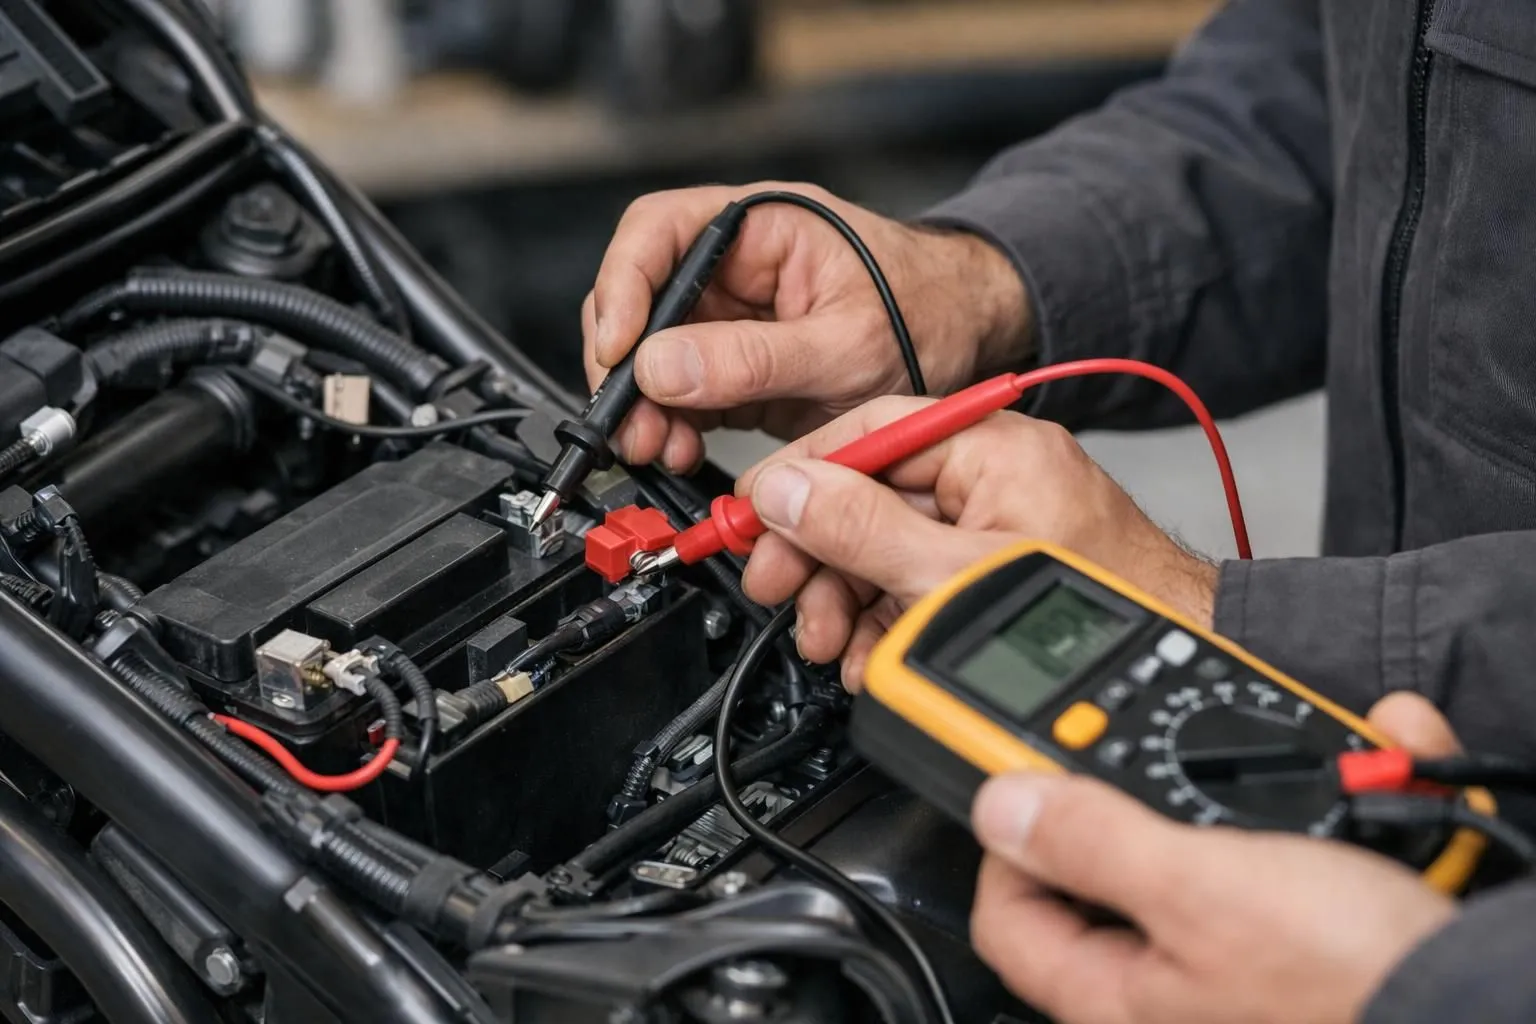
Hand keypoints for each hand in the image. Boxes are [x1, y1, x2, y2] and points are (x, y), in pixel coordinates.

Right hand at [584, 182, 1029, 472]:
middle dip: (626, 364)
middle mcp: (736, 266)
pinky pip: (682, 393)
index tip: (617, 350)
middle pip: (641, 298)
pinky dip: (672, 425)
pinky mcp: (737, 369)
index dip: (623, 288)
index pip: (658, 233)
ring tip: (655, 446)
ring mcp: (733, 318)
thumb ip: (755, 358)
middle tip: (628, 419)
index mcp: (761, 226)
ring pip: (653, 354)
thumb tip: (660, 366)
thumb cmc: (928, 316)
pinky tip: (678, 449)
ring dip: (644, 405)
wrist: (969, 346)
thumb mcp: (846, 345)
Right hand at [736, 397, 1216, 688]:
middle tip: (780, 591)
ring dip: (846, 602)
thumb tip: (787, 491)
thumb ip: (862, 529)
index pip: (870, 431)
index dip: (803, 475)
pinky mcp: (994, 568)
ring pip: (887, 549)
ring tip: (829, 644)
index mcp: (989, 446)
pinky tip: (871, 653)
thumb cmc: (1100, 602)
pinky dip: (886, 620)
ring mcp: (993, 523)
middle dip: (820, 556)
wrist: (1178, 651)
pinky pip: (917, 581)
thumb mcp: (951, 572)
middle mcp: (991, 475)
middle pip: (868, 498)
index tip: (756, 514)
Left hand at [969, 693, 1461, 1023]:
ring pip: (1209, 839)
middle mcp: (1172, 983)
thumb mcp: (1201, 889)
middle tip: (1165, 732)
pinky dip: (1328, 786)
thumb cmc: (1352, 976)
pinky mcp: (1312, 924)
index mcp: (1118, 995)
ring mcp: (1242, 955)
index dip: (1007, 834)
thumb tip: (1002, 805)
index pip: (1009, 915)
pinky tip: (1365, 754)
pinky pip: (1296, 838)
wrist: (1494, 994)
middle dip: (1147, 785)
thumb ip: (1092, 843)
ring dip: (1251, 772)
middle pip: (1105, 869)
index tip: (1030, 768)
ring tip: (1291, 741)